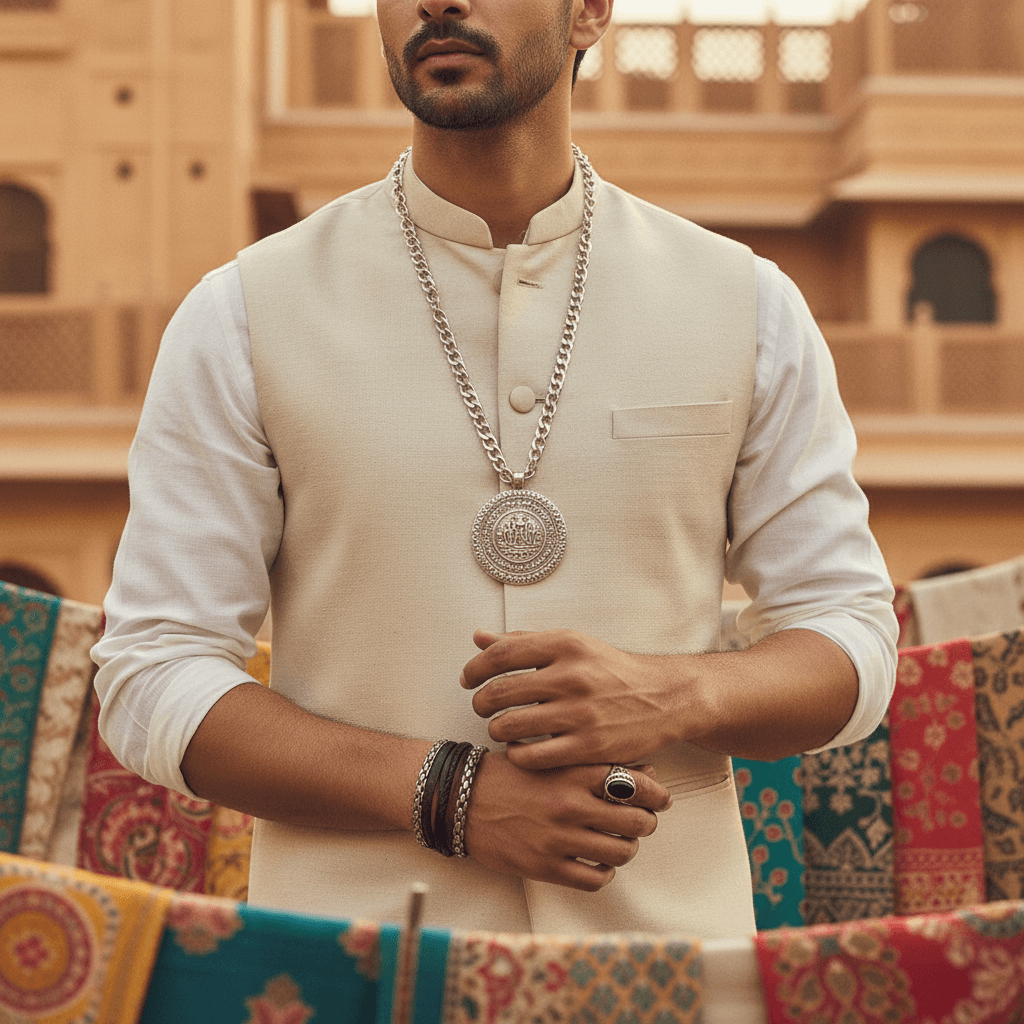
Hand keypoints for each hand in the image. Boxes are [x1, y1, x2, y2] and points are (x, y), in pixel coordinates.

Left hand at [460, 629, 685, 770]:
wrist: (664, 698)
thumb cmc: (610, 671)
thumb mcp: (572, 645)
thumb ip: (524, 642)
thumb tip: (478, 637)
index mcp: (565, 644)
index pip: (501, 653)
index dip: (475, 668)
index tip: (468, 679)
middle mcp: (572, 675)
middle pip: (500, 691)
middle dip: (481, 702)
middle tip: (482, 707)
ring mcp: (581, 713)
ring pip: (511, 725)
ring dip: (496, 729)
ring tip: (500, 728)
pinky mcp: (589, 746)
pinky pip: (532, 755)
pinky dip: (517, 754)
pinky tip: (520, 748)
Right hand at [464, 753, 671, 890]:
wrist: (461, 799)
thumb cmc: (508, 774)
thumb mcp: (550, 757)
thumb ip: (593, 763)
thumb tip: (644, 773)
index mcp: (572, 771)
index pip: (635, 784)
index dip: (656, 793)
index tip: (660, 797)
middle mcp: (570, 804)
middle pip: (636, 821)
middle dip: (645, 822)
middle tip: (640, 820)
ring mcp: (559, 838)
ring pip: (621, 852)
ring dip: (626, 848)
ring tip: (617, 841)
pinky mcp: (546, 867)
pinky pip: (595, 879)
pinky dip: (604, 873)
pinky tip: (596, 862)